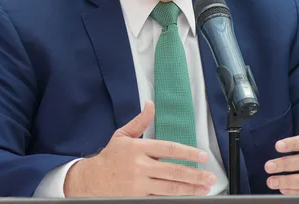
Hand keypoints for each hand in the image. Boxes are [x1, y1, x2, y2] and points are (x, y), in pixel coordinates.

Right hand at [64, 101, 216, 196]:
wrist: (89, 181)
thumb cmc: (109, 158)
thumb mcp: (122, 136)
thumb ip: (140, 121)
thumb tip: (150, 104)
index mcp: (138, 148)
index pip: (169, 149)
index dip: (188, 152)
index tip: (202, 156)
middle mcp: (140, 166)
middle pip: (173, 170)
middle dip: (195, 174)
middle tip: (210, 177)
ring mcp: (139, 184)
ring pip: (170, 187)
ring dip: (190, 188)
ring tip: (204, 188)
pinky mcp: (137, 197)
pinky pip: (160, 197)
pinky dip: (175, 197)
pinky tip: (187, 196)